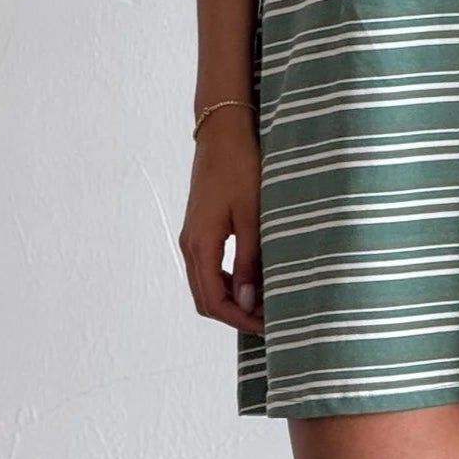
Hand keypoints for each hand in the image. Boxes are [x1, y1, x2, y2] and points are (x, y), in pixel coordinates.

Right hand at [178, 109, 264, 335]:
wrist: (223, 132)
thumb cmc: (241, 168)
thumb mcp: (252, 216)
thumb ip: (247, 261)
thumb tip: (245, 302)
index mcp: (200, 244)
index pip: (213, 301)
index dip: (239, 319)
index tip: (267, 326)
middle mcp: (189, 244)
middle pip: (205, 298)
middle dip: (235, 314)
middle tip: (268, 319)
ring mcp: (192, 235)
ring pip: (205, 284)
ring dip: (230, 298)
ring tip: (263, 301)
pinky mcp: (199, 227)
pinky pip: (207, 266)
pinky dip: (226, 280)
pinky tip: (250, 278)